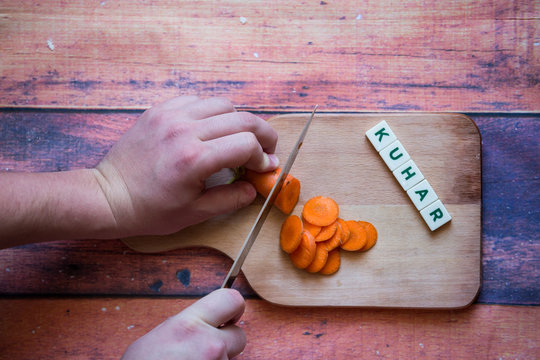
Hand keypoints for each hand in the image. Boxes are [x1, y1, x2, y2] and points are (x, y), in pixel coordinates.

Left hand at [94, 96, 278, 236]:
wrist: (110, 196)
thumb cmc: (150, 210)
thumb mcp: (195, 213)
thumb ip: (232, 199)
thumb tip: (256, 186)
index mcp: (195, 159)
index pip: (247, 144)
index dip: (263, 156)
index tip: (264, 167)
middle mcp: (185, 130)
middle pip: (242, 118)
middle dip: (263, 134)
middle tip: (267, 148)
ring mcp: (171, 116)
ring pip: (222, 103)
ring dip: (238, 120)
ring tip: (238, 137)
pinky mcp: (160, 110)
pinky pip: (197, 100)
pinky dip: (212, 112)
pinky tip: (211, 129)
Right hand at [121, 289, 245, 359]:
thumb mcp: (160, 335)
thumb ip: (186, 324)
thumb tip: (203, 323)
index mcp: (190, 324)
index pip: (231, 300)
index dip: (234, 307)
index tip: (229, 314)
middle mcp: (209, 344)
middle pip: (240, 335)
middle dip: (228, 341)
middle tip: (210, 346)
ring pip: (230, 358)